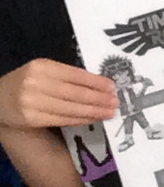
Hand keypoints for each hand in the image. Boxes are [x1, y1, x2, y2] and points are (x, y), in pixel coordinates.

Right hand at [0, 59, 116, 128]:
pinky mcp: (30, 119)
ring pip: (69, 108)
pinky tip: (92, 118)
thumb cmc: (26, 82)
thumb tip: (98, 84)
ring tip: (109, 112)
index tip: (112, 87)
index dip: (96, 82)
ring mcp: (31, 103)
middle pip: (74, 93)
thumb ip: (64, 75)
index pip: (75, 75)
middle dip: (98, 99)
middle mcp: (36, 83)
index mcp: (42, 66)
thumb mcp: (42, 71)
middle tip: (115, 102)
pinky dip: (79, 119)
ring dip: (92, 111)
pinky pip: (61, 119)